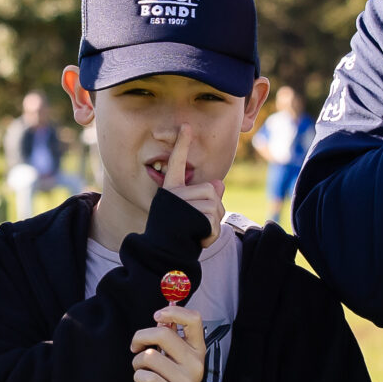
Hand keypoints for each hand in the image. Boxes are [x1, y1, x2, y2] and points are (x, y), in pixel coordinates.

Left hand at [130, 306, 206, 381]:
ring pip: (149, 356)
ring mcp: (186, 379)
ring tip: (142, 366)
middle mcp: (195, 362)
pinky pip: (145, 377)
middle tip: (136, 345)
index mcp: (198, 346)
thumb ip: (172, 334)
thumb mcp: (180, 351)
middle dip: (141, 337)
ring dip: (137, 361)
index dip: (173, 312)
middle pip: (163, 335)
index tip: (157, 316)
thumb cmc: (175, 370)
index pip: (194, 319)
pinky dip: (138, 375)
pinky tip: (144, 378)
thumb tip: (160, 318)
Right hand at [158, 123, 224, 240]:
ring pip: (215, 206)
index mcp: (171, 189)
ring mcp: (181, 203)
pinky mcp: (190, 215)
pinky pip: (213, 222)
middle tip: (197, 226)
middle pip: (211, 191)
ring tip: (195, 234)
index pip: (176, 162)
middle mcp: (174, 193)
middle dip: (213, 211)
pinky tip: (197, 240)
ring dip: (212, 225)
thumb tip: (219, 184)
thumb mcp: (189, 213)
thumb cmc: (175, 235)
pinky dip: (211, 235)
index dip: (182, 144)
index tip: (186, 126)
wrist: (162, 255)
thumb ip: (204, 198)